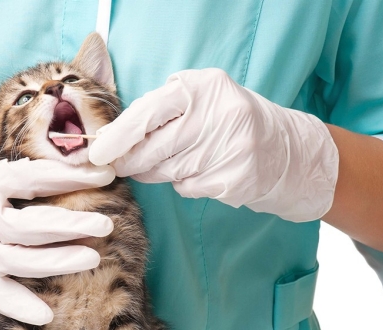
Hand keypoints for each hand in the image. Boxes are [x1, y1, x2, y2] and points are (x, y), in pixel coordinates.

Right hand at [0, 145, 114, 324]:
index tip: (106, 175)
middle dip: (73, 225)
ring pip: (23, 262)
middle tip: (105, 224)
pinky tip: (48, 314)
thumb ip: (10, 157)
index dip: (73, 176)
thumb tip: (60, 145)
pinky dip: (21, 307)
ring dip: (60, 262)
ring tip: (92, 258)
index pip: (36, 178)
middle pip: (34, 227)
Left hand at [89, 69, 338, 221]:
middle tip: (118, 166)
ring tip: (168, 163)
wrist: (285, 150)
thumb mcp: (199, 99)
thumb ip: (159, 111)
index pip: (148, 113)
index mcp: (204, 88)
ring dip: (156, 172)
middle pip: (153, 148)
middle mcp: (218, 116)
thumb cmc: (228, 121)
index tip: (97, 152)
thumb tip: (109, 137)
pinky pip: (187, 187)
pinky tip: (200, 172)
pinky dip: (185, 183)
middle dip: (129, 161)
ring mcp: (229, 150)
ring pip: (167, 171)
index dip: (119, 136)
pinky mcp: (234, 180)